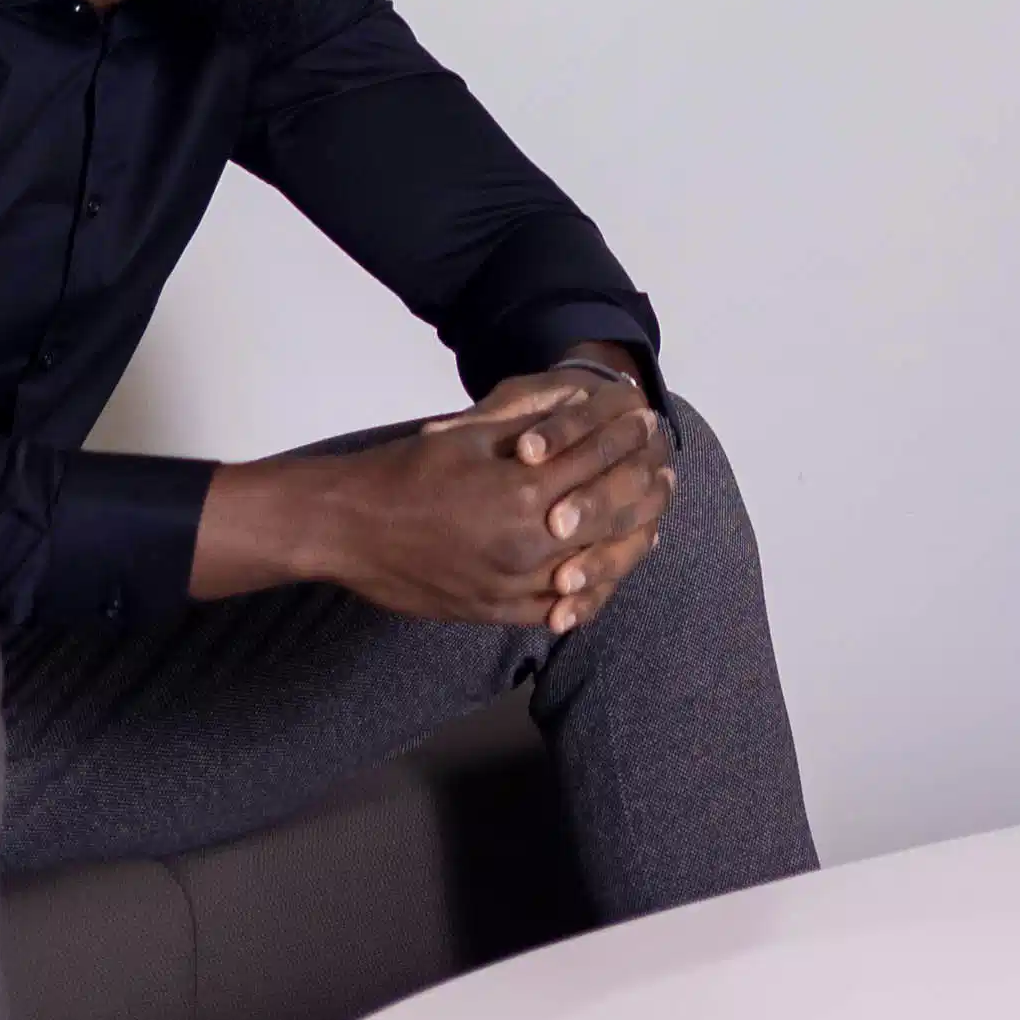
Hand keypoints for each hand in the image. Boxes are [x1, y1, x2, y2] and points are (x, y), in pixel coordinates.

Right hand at [197, 363, 673, 626]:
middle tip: (667, 474)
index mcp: (523, 489)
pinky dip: (587, 595)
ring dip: (627, 547)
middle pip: (609, 518)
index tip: (649, 425)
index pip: (599, 462)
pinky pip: (557, 611)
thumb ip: (531, 423)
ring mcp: (512, 584)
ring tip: (649, 528)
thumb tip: (581, 407)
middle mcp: (527, 542)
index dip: (628, 441)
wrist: (352, 528)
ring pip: (594, 571)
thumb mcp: (472, 431)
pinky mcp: (495, 612)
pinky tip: (602, 580)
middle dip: (643, 492)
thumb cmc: (409, 470)